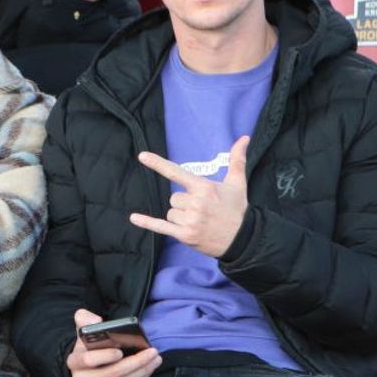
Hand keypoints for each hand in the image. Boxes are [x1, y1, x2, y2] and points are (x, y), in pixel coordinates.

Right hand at [66, 309, 161, 376]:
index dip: (105, 356)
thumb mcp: (85, 329)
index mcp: (74, 361)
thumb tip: (97, 321)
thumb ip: (86, 319)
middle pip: (112, 374)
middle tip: (153, 352)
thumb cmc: (89, 346)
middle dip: (136, 363)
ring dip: (142, 371)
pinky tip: (147, 370)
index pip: (88, 360)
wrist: (85, 367)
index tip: (120, 350)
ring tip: (155, 359)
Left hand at [129, 135, 249, 258]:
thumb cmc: (237, 209)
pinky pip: (160, 227)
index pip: (176, 172)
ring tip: (199, 221)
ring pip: (170, 212)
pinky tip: (133, 217)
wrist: (243, 239)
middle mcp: (195, 203)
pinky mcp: (184, 235)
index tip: (142, 156)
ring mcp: (189, 220)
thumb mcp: (238, 183)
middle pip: (173, 198)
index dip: (158, 164)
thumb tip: (244, 138)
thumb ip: (236, 160)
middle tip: (202, 210)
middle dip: (184, 203)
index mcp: (204, 188)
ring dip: (180, 216)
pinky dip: (147, 222)